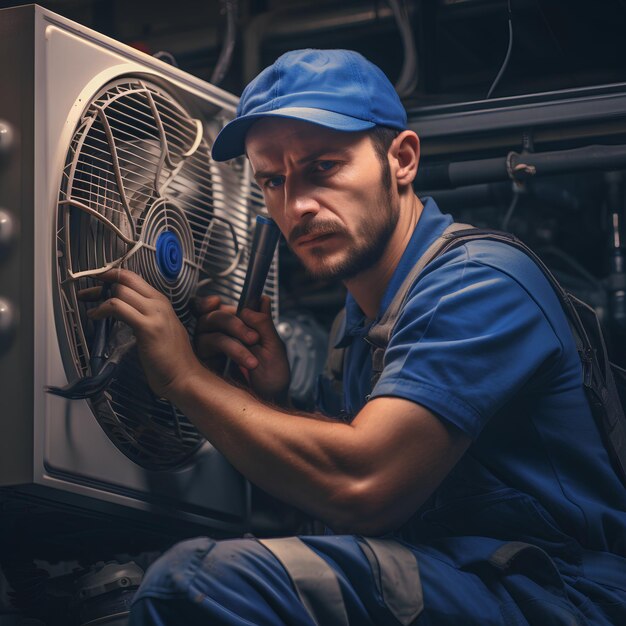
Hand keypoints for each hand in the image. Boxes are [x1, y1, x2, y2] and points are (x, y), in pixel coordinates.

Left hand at [81, 269, 202, 399]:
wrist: (185, 377)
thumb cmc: (172, 360)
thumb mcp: (161, 329)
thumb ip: (146, 316)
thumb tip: (126, 311)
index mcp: (162, 302)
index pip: (133, 278)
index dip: (112, 275)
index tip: (97, 280)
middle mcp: (159, 303)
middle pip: (125, 279)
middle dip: (101, 282)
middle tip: (87, 293)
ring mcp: (155, 314)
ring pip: (120, 291)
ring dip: (99, 297)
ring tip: (91, 309)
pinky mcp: (147, 327)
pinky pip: (118, 308)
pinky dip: (102, 309)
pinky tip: (95, 317)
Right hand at [194, 294, 290, 402]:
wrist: (269, 404)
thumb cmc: (272, 380)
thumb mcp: (274, 348)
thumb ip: (265, 323)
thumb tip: (261, 299)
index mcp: (236, 330)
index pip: (217, 309)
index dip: (209, 302)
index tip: (217, 301)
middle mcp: (219, 338)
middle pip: (210, 316)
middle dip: (232, 322)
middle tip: (253, 337)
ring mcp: (210, 352)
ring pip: (205, 330)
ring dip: (232, 340)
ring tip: (252, 359)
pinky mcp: (204, 365)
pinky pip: (205, 348)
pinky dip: (227, 350)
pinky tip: (242, 363)